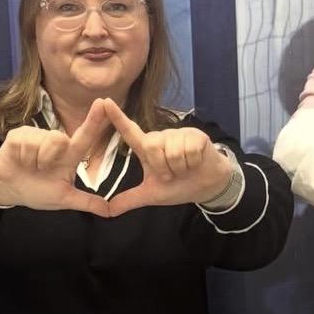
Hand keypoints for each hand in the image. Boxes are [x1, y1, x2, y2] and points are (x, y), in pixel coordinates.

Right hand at [0, 98, 111, 215]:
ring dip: (35, 161)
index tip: (104, 103)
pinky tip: (19, 160)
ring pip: (41, 143)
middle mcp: (55, 142)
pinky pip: (25, 144)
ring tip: (30, 166)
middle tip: (40, 169)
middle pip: (59, 139)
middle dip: (49, 155)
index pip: (86, 137)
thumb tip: (110, 213)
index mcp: (69, 156)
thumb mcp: (63, 198)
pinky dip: (22, 158)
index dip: (95, 121)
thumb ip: (86, 202)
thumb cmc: (37, 189)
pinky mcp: (19, 134)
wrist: (7, 188)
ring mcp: (37, 136)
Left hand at [103, 99, 234, 215]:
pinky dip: (192, 163)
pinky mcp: (196, 135)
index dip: (117, 118)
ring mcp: (179, 134)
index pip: (130, 132)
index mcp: (148, 149)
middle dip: (162, 167)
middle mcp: (161, 137)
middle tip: (171, 174)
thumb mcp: (152, 195)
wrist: (208, 187)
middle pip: (151, 146)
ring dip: (179, 167)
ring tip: (185, 169)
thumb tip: (108, 212)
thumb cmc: (179, 186)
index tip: (105, 102)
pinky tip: (196, 163)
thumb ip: (129, 200)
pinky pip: (188, 150)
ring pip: (171, 150)